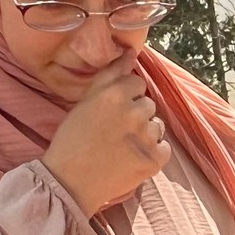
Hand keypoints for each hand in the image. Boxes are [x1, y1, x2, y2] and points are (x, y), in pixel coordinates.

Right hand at [41, 51, 170, 214]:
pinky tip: (131, 158)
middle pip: (148, 104)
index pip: (137, 83)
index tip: (111, 111)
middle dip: (135, 114)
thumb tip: (132, 52)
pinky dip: (152, 153)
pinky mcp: (155, 159)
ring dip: (145, 133)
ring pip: (157, 125)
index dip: (124, 96)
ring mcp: (147, 137)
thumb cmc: (72, 139)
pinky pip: (164, 147)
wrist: (69, 181)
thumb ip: (110, 74)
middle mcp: (134, 112)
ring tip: (122, 146)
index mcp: (114, 95)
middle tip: (113, 131)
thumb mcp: (85, 101)